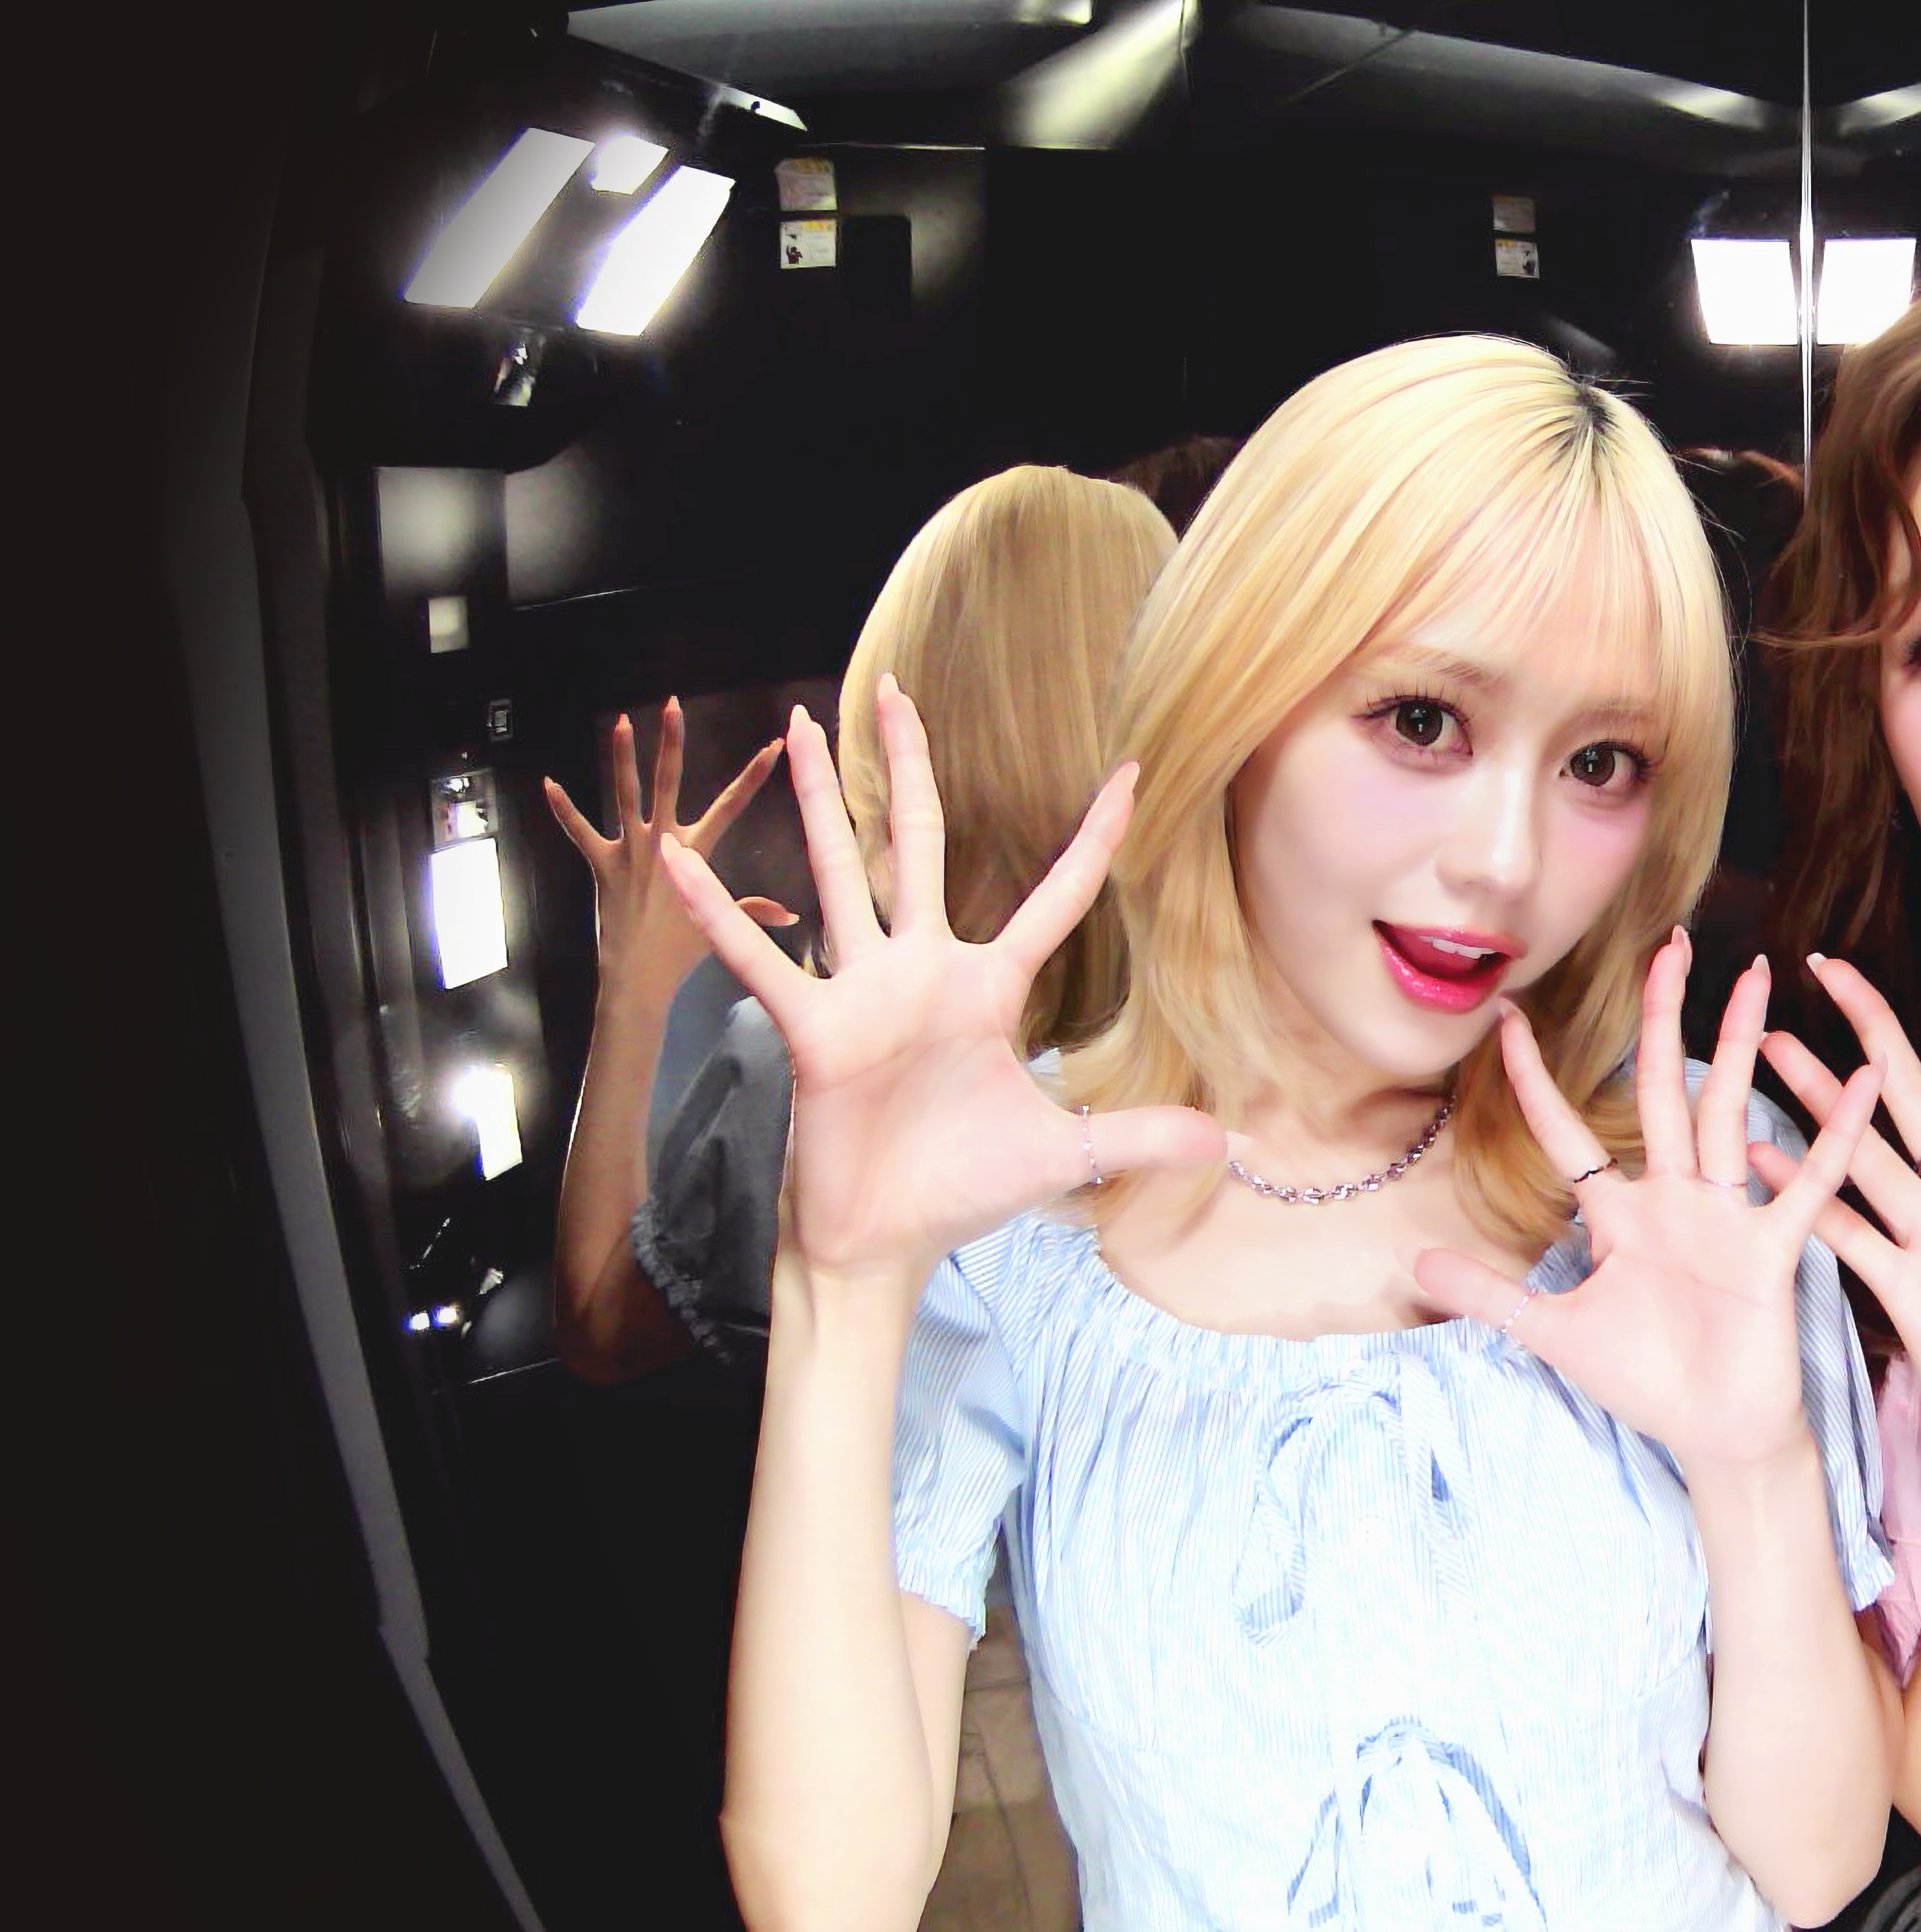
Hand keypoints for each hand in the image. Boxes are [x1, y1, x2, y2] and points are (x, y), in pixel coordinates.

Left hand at [547, 698, 792, 991]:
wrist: (639, 976)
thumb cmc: (681, 952)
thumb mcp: (719, 927)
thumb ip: (752, 911)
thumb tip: (790, 915)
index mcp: (696, 852)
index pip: (733, 805)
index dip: (755, 774)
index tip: (774, 745)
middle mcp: (663, 842)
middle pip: (669, 782)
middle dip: (672, 742)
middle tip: (672, 705)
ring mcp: (629, 850)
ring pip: (625, 794)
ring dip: (622, 757)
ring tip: (620, 722)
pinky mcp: (600, 864)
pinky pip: (578, 832)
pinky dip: (562, 808)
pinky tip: (547, 783)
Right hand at [659, 681, 1221, 1285]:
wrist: (886, 1242)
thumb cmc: (961, 1188)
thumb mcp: (1067, 1157)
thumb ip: (1138, 1136)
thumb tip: (1226, 1140)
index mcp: (989, 988)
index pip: (1055, 897)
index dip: (1093, 839)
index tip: (1129, 772)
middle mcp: (923, 972)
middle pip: (920, 846)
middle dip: (911, 769)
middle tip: (899, 689)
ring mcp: (863, 993)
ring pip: (843, 874)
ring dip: (822, 803)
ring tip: (801, 728)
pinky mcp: (813, 1029)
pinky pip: (762, 963)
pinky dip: (722, 915)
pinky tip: (683, 862)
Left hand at [1412, 933, 1887, 1473]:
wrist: (1715, 1434)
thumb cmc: (1644, 1381)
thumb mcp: (1554, 1333)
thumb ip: (1490, 1295)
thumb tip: (1414, 1262)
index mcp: (1620, 1214)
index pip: (1569, 1132)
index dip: (1535, 1079)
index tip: (1508, 1020)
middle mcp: (1673, 1198)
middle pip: (1663, 1088)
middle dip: (1663, 1017)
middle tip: (1669, 944)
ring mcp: (1725, 1215)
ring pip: (1728, 1110)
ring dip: (1741, 1043)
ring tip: (1754, 976)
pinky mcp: (1772, 1247)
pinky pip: (1805, 1183)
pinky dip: (1834, 1134)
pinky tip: (1860, 1081)